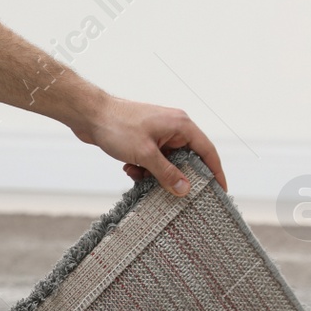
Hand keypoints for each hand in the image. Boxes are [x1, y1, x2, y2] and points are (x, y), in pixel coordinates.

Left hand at [75, 95, 227, 196]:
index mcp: (181, 125)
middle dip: (177, 176)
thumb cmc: (117, 127)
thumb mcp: (145, 155)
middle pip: (187, 159)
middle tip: (175, 195)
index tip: (221, 190)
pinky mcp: (144, 139)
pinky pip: (152, 160)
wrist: (89, 115)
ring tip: (140, 177)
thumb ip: (167, 173)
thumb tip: (185, 189)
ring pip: (166, 162)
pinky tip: (129, 169)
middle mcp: (173, 128)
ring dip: (155, 174)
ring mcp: (158, 133)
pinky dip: (143, 168)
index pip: (207, 151)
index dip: (216, 171)